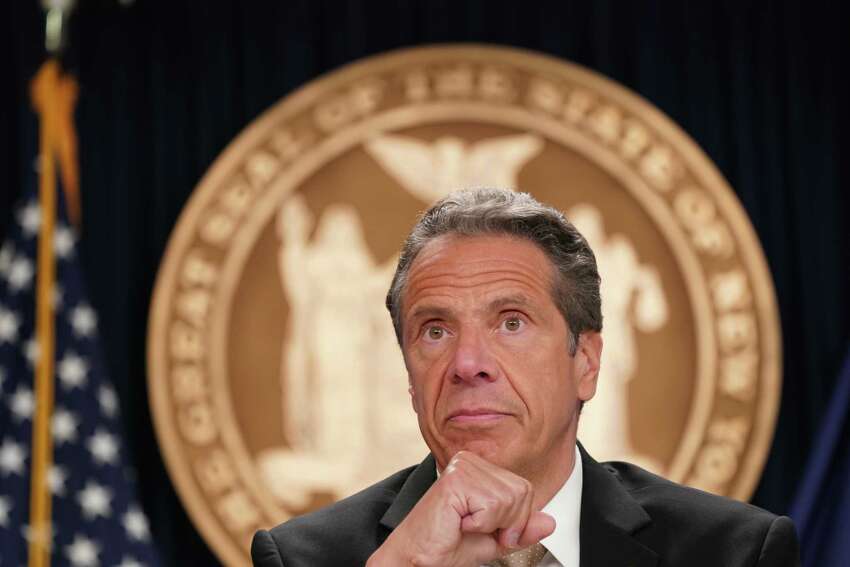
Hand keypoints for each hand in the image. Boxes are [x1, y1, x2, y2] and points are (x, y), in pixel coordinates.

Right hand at [367, 451, 554, 566]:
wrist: (419, 558)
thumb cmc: (448, 545)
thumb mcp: (496, 538)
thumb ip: (522, 527)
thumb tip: (550, 521)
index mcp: (480, 468)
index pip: (524, 488)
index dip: (517, 519)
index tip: (494, 531)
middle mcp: (470, 461)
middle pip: (522, 491)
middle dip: (508, 522)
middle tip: (478, 530)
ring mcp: (462, 467)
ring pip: (510, 498)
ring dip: (492, 524)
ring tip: (465, 525)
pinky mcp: (455, 480)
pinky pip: (493, 505)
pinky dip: (480, 523)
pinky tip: (458, 522)